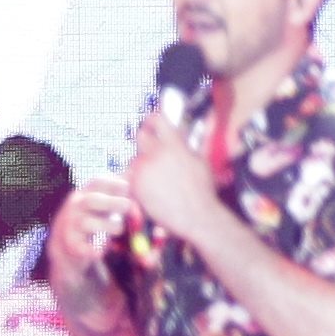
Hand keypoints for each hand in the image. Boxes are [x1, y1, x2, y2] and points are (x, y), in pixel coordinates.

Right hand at [49, 174, 133, 282]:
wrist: (65, 244)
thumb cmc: (90, 218)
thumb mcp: (99, 202)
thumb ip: (114, 191)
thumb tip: (135, 172)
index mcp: (85, 193)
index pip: (96, 182)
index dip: (113, 182)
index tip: (127, 187)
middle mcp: (75, 207)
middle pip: (91, 201)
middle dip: (112, 203)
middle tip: (128, 206)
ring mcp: (71, 226)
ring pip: (87, 223)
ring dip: (107, 225)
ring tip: (119, 229)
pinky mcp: (71, 245)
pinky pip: (80, 247)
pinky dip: (92, 250)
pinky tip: (101, 251)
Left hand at [129, 111, 221, 243]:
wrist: (196, 215)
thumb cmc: (203, 191)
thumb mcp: (200, 161)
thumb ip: (187, 145)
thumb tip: (184, 133)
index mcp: (173, 144)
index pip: (157, 119)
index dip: (152, 120)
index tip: (151, 124)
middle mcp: (156, 153)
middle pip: (140, 136)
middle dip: (144, 142)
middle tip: (149, 152)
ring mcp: (144, 169)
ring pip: (136, 159)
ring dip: (142, 166)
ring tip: (156, 181)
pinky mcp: (136, 185)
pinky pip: (131, 177)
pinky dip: (137, 182)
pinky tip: (150, 191)